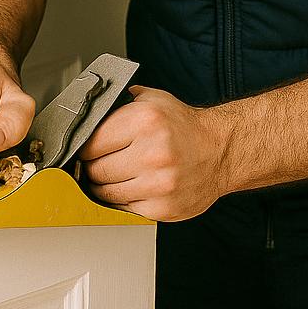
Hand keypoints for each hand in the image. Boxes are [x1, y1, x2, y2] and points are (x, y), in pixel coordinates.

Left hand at [77, 85, 229, 221]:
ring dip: (105, 185)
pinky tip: (135, 186)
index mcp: (146, 121)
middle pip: (95, 170)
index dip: (86, 147)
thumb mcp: (153, 100)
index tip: (90, 149)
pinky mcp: (163, 208)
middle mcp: (153, 153)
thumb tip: (86, 114)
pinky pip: (124, 208)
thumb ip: (119, 104)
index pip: (90, 144)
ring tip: (117, 174)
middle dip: (93, 167)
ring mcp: (159, 184)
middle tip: (103, 161)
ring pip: (105, 193)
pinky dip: (124, 199)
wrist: (221, 151)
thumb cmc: (184, 127)